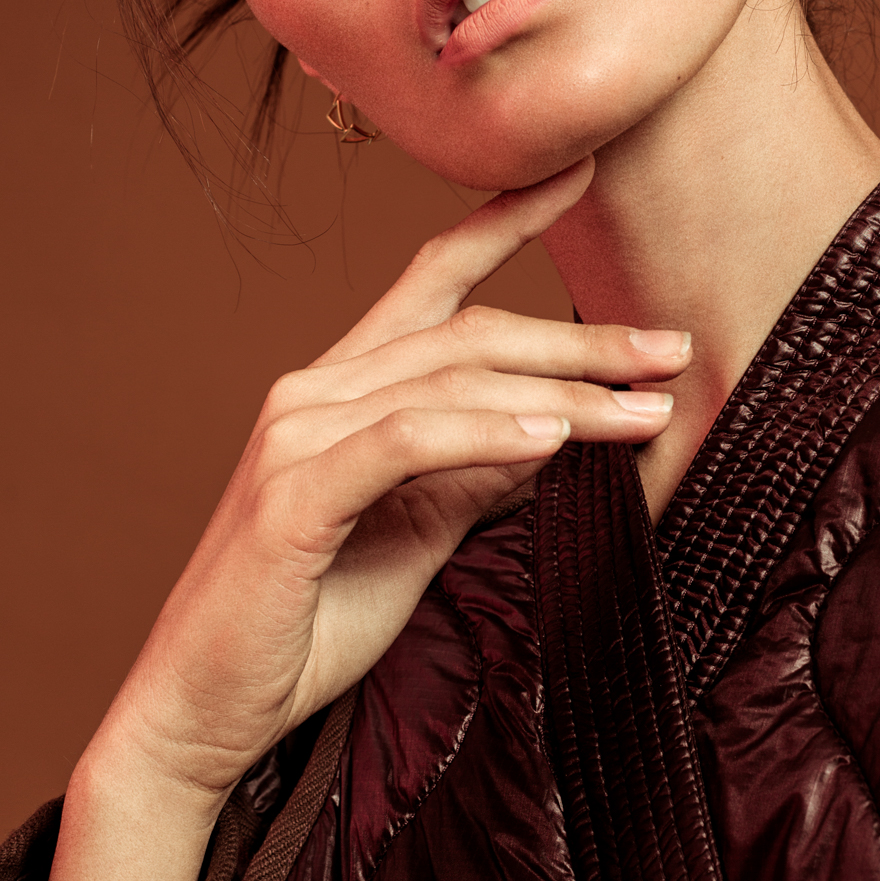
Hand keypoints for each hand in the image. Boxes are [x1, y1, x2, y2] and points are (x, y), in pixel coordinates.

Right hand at [93, 157, 691, 808]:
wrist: (208, 707)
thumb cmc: (314, 615)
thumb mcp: (423, 529)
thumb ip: (478, 469)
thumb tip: (559, 429)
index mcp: (346, 387)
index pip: (434, 280)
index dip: (507, 221)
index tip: (582, 173)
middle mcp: (318, 390)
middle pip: (468, 334)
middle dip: (579, 342)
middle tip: (671, 349)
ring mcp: (299, 436)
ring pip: (449, 383)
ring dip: (559, 395)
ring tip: (642, 409)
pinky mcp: (293, 496)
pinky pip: (406, 444)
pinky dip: (483, 435)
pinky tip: (552, 441)